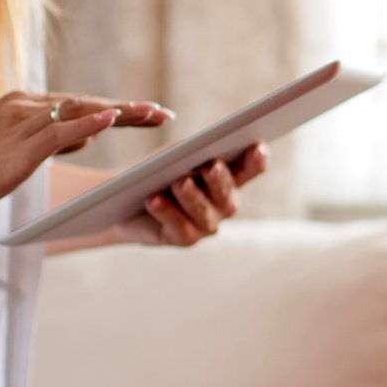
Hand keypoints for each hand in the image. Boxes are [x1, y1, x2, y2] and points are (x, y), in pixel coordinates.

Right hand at [0, 91, 169, 215]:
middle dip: (130, 110)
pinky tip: (114, 120)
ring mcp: (23, 123)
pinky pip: (60, 130)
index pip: (82, 105)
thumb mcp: (14, 150)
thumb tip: (85, 135)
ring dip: (121, 113)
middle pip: (89, 104)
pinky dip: (89, 124)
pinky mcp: (18, 144)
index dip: (118, 110)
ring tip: (154, 114)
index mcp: (26, 108)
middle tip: (165, 113)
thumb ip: (49, 140)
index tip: (150, 112)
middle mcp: (28, 107)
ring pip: (82, 113)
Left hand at [102, 142, 268, 247]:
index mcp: (229, 178)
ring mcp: (206, 224)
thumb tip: (197, 150)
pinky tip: (154, 199)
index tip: (257, 147)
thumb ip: (191, 151)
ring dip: (193, 197)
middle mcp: (223, 204)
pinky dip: (166, 212)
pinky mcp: (184, 239)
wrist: (129, 199)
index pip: (250, 169)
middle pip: (227, 194)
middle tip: (212, 166)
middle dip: (220, 181)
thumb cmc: (159, 171)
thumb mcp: (176, 154)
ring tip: (180, 183)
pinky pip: (179, 227)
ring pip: (204, 213)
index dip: (256, 160)